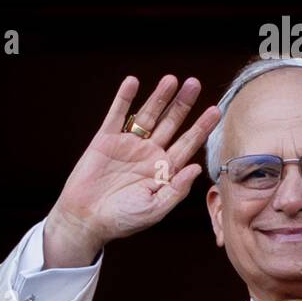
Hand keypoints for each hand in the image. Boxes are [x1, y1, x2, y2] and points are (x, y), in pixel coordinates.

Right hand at [44, 74, 220, 266]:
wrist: (86, 220)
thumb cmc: (122, 220)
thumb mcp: (154, 209)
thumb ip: (176, 190)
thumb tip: (197, 168)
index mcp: (164, 169)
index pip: (188, 143)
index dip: (201, 127)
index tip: (215, 110)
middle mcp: (149, 153)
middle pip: (171, 123)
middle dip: (183, 104)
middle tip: (194, 84)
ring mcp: (128, 144)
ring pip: (148, 115)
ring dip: (159, 97)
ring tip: (171, 79)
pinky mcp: (105, 140)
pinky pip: (116, 115)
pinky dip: (124, 98)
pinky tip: (132, 82)